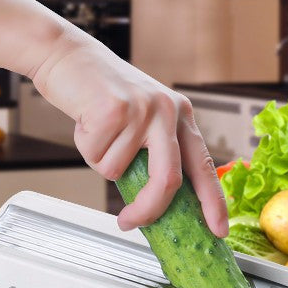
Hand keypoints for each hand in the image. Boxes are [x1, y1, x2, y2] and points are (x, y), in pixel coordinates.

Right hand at [33, 37, 228, 236]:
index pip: (204, 167)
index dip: (214, 202)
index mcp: (181, 116)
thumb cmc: (102, 96)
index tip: (219, 230)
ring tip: (97, 132)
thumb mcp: (141, 121)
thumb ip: (153, 153)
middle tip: (128, 222)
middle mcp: (168, 111)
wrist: (68, 56)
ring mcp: (143, 110)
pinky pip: (97, 157)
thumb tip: (155, 204)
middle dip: (148, 210)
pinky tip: (86, 122)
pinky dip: (85, 148)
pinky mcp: (114, 110)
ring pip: (118, 170)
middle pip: (168, 181)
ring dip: (100, 160)